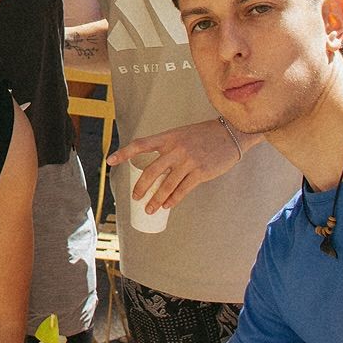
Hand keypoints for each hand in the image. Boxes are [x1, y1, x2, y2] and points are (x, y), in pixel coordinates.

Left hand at [109, 117, 241, 210]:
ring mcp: (188, 161)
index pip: (140, 144)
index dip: (123, 153)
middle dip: (141, 187)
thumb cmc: (203, 136)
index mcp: (168, 137)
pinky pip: (183, 190)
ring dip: (156, 199)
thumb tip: (155, 170)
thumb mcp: (181, 135)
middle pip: (151, 171)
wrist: (231, 133)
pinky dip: (173, 200)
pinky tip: (166, 206)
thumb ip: (168, 148)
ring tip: (149, 208)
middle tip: (135, 198)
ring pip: (166, 185)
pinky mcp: (200, 172)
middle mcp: (176, 149)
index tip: (110, 161)